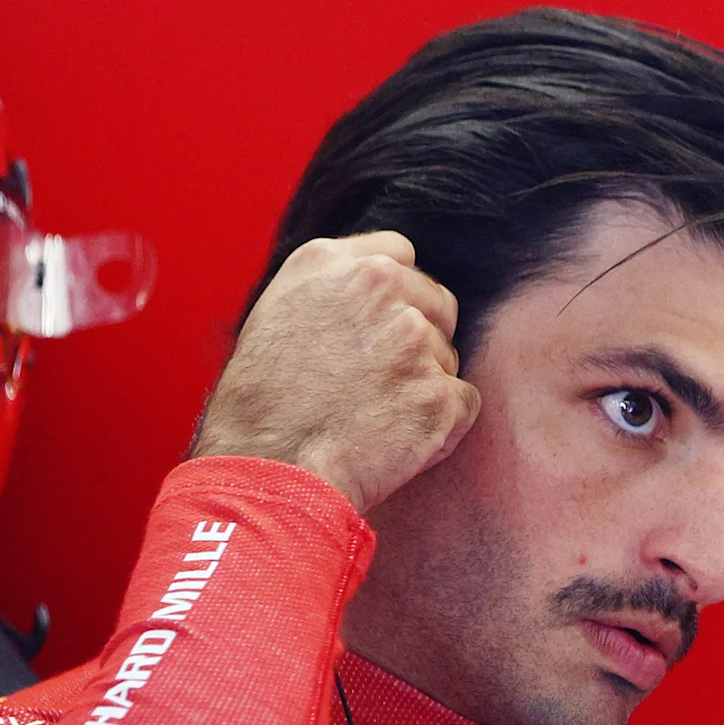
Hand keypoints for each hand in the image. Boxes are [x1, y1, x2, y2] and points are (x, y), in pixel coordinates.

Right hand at [193, 232, 479, 511]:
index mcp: (330, 262)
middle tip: (379, 383)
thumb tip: (378, 293)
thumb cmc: (260, 407)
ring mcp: (414, 338)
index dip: (398, 295)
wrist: (269, 469)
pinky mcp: (440, 392)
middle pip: (436, 302)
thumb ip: (331, 291)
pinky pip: (463, 403)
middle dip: (420, 338)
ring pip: (447, 356)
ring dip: (424, 385)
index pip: (400, 255)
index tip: (381, 327)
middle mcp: (377, 288)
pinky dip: (440, 425)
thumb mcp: (276, 317)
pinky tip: (396, 441)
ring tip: (373, 418)